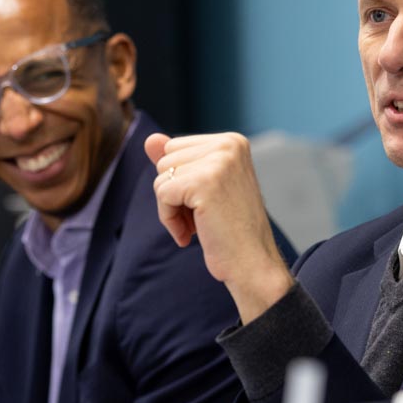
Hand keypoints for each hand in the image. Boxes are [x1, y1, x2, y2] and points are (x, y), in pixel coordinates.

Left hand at [144, 132, 292, 322]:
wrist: (252, 263)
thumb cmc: (229, 230)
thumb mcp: (202, 189)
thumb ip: (178, 161)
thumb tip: (150, 139)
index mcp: (231, 141)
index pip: (175, 148)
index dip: (180, 182)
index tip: (203, 203)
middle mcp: (228, 145)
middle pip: (165, 159)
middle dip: (174, 193)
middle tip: (201, 217)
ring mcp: (218, 161)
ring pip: (161, 177)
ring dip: (171, 208)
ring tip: (199, 225)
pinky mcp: (204, 182)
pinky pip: (162, 194)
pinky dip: (169, 219)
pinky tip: (190, 234)